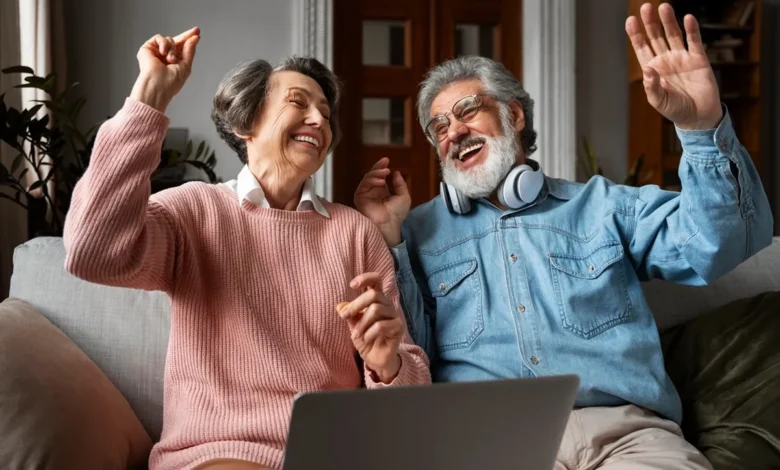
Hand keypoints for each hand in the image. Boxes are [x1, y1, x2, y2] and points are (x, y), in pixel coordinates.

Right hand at [130, 27, 200, 111]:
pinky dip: (163, 43)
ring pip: (169, 40)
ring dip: (173, 49)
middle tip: (196, 31)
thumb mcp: (185, 66)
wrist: (156, 86)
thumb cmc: (170, 83)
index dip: (189, 40)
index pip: (182, 49)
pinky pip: (159, 38)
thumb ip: (189, 51)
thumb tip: (194, 38)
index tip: (197, 33)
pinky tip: (163, 53)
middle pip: (176, 42)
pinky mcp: (147, 49)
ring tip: (171, 60)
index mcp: (174, 63)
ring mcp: (156, 53)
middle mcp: (165, 57)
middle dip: (186, 37)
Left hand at [337, 272, 403, 382]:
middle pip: (373, 294)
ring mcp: (394, 316)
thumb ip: (349, 315)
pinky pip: (381, 325)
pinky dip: (369, 333)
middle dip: (355, 305)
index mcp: (377, 300)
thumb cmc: (366, 338)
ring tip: (355, 334)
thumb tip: (340, 306)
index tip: (352, 285)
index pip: (376, 280)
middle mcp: (387, 305)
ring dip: (361, 323)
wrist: (376, 358)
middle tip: (344, 316)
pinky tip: (366, 339)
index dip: (366, 278)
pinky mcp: (398, 328)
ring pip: (376, 310)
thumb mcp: (354, 325)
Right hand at [353, 158, 409, 246]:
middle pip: (372, 174)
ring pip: (367, 178)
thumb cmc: (397, 214)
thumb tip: (396, 172)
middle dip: (378, 167)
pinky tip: (380, 181)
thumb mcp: (404, 196)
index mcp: (382, 191)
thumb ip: (400, 184)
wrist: (389, 224)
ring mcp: (365, 194)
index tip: (387, 160)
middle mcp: (372, 192)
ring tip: (385, 173)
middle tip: (385, 162)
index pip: (380, 176)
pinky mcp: (359, 197)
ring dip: (376, 173)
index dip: (382, 167)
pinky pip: (363, 184)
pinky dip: (371, 180)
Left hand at [626, 3, 722, 129]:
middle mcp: (666, 60)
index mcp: (653, 69)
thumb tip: (648, 69)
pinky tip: (688, 19)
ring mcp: (682, 58)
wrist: (699, 117)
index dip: (636, 34)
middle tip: (646, 7)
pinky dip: (691, 30)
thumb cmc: (676, 111)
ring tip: (664, 7)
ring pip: (673, 35)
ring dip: (669, 21)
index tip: (630, 20)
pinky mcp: (698, 59)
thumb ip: (652, 86)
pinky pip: (694, 41)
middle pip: (656, 37)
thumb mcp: (659, 101)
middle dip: (650, 23)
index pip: (642, 48)